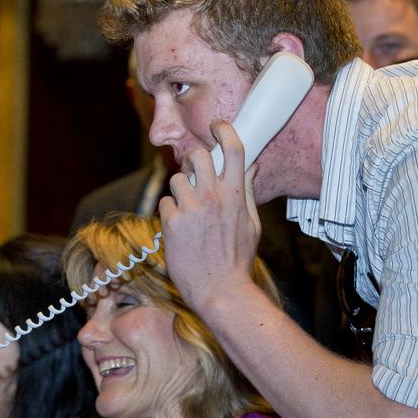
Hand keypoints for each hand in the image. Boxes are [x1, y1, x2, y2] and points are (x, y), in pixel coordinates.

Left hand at [159, 120, 261, 312]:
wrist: (219, 291)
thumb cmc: (237, 260)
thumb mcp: (252, 224)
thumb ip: (247, 191)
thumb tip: (251, 166)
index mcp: (236, 195)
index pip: (233, 148)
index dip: (224, 130)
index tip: (217, 127)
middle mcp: (213, 197)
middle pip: (196, 155)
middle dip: (192, 160)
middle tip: (192, 173)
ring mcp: (191, 209)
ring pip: (176, 179)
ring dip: (180, 189)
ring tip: (187, 209)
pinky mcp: (172, 222)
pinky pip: (165, 203)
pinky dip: (170, 212)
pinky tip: (180, 229)